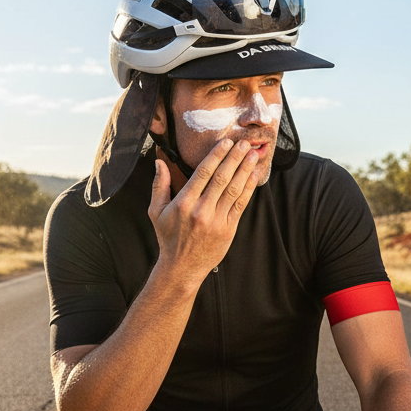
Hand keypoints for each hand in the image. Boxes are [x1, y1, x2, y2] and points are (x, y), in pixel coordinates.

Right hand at [147, 138, 261, 286]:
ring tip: (253, 155)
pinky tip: (254, 176)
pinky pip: (241, 205)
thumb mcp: (156, 211)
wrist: (182, 268)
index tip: (225, 142)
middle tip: (244, 143)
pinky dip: (249, 188)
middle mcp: (201, 210)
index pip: (202, 173)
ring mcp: (216, 221)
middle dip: (234, 158)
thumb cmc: (168, 238)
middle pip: (221, 178)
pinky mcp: (228, 229)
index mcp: (183, 203)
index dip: (216, 156)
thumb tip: (159, 162)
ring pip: (234, 189)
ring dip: (245, 170)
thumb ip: (159, 185)